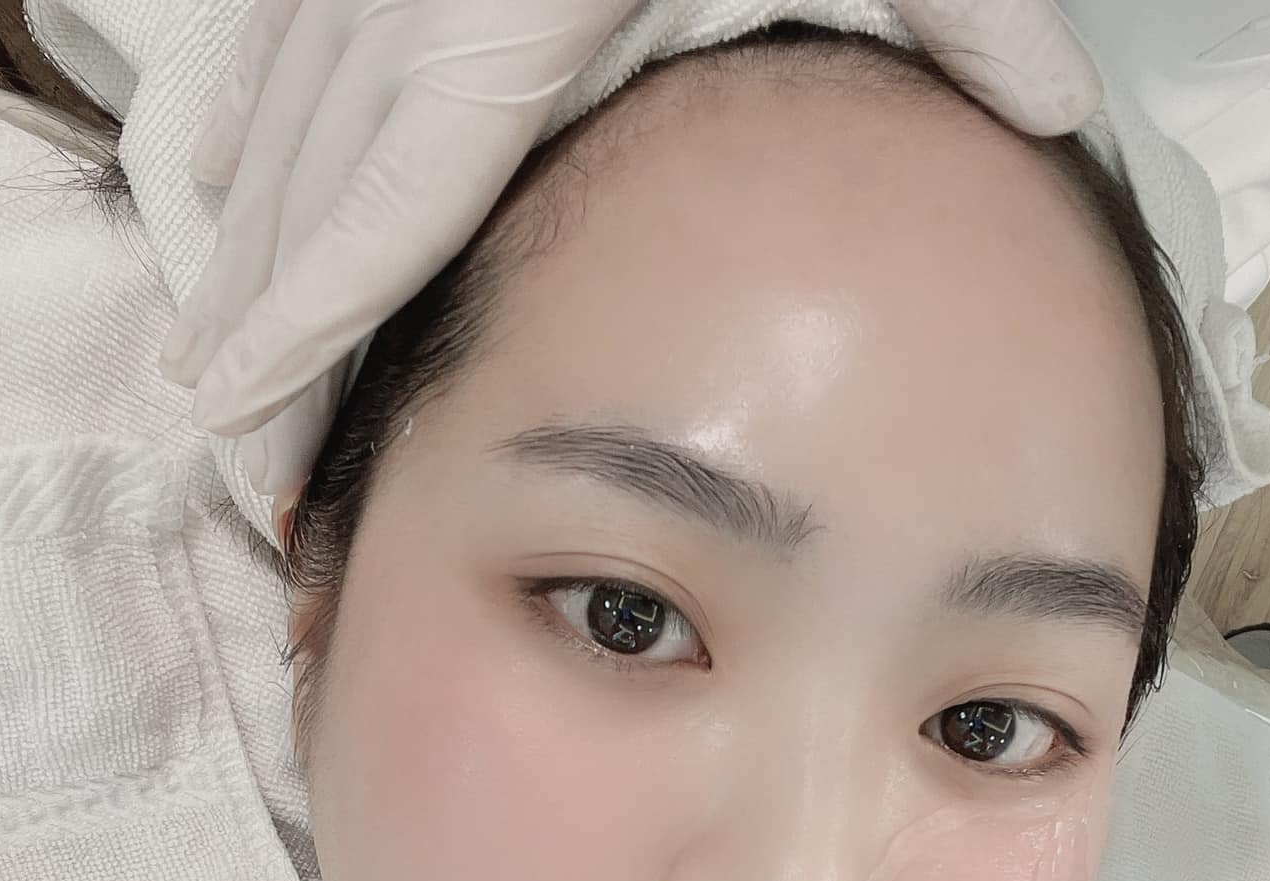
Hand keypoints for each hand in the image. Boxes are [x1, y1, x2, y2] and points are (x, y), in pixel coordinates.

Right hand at [159, 0, 1102, 502]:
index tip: (240, 413)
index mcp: (508, 24)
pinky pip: (278, 30)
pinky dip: (246, 111)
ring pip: (277, 117)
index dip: (303, 328)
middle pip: (308, 194)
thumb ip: (966, 12)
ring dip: (242, 244)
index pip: (382, 215)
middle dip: (261, 329)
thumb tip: (1057, 118)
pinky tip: (219, 174)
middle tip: (235, 447)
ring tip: (212, 350)